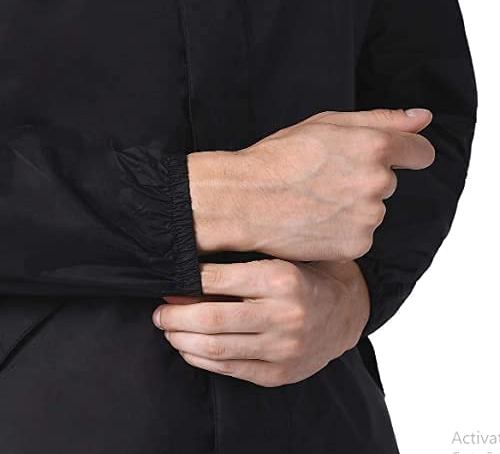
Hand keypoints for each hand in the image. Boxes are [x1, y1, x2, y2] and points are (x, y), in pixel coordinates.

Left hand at [152, 259, 369, 386]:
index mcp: (280, 279)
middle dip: (174, 316)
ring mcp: (282, 349)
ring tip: (169, 330)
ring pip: (215, 348)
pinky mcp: (279, 373)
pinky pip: (229, 369)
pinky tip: (189, 348)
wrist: (344, 311)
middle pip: (210, 318)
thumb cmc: (303, 279)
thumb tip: (183, 282)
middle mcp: (283, 315)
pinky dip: (200, 359)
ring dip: (182, 339)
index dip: (185, 282)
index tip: (168, 283)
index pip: (216, 279)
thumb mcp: (275, 261)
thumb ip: (233, 269)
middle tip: (159, 313)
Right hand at [188, 108, 434, 260]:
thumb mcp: (326, 124)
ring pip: (373, 211)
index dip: (405, 153)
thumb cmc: (279, 159)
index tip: (390, 158)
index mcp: (375, 146)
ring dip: (353, 208)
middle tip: (326, 180)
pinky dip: (343, 232)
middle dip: (365, 181)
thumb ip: (382, 119)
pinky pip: (361, 236)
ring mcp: (368, 217)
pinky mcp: (357, 245)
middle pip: (388, 183)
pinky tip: (316, 223)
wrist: (246, 201)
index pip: (420, 152)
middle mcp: (377, 182)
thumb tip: (423, 118)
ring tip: (316, 203)